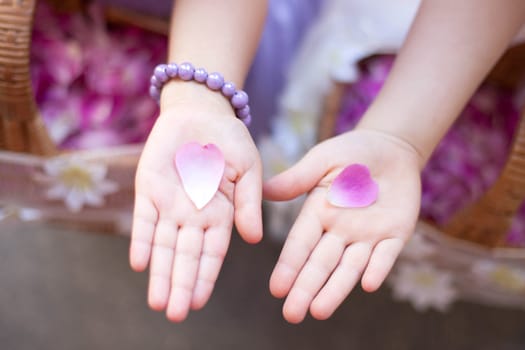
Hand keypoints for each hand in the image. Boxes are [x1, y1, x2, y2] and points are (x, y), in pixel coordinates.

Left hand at [129, 98, 261, 321]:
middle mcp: (194, 215)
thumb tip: (255, 239)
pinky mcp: (148, 189)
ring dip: (160, 273)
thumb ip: (249, 202)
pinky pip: (144, 220)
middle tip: (175, 315)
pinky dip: (142, 241)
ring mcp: (169, 204)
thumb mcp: (248, 168)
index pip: (213, 252)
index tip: (199, 301)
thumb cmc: (230, 140)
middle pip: (186, 256)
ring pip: (164, 246)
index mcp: (221, 213)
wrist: (200, 112)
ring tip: (157, 302)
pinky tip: (140, 264)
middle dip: (181, 285)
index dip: (205, 276)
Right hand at [264, 129, 421, 322]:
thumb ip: (297, 178)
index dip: (289, 266)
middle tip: (292, 315)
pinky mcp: (394, 235)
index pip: (300, 245)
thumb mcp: (322, 160)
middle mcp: (339, 231)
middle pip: (320, 264)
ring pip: (349, 268)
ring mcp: (367, 236)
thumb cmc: (352, 151)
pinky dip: (377, 269)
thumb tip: (263, 191)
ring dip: (335, 290)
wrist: (391, 147)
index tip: (276, 289)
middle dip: (306, 288)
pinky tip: (368, 284)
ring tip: (319, 311)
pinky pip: (385, 255)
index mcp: (318, 213)